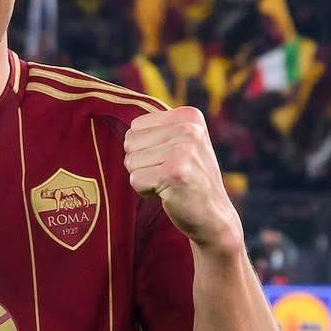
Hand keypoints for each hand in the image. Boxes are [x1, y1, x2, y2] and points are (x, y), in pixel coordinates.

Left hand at [124, 107, 242, 254]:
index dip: (145, 149)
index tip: (170, 160)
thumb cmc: (190, 179)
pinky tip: (169, 193)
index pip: (135, 127)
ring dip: (145, 178)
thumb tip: (116, 114)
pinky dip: (146, 191)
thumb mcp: (182, 143)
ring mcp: (183, 150)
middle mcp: (188, 128)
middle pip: (130, 142)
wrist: (214, 216)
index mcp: (189, 116)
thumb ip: (158, 128)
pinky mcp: (174, 172)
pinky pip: (135, 180)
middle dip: (143, 164)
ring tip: (169, 183)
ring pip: (130, 162)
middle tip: (168, 174)